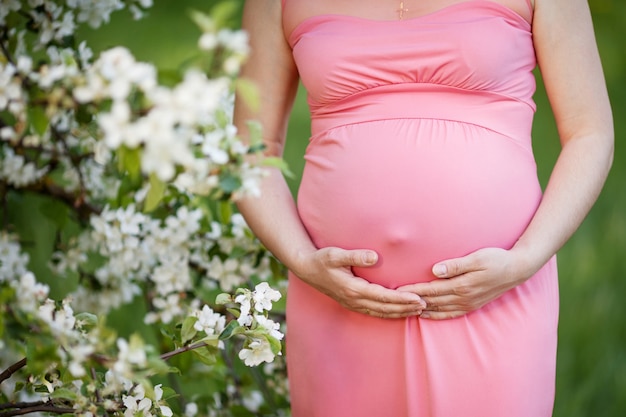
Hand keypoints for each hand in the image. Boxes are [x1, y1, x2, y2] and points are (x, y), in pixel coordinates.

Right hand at [294, 247, 425, 318]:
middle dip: (406, 308)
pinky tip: (399, 312)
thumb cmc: (321, 259)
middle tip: (426, 306)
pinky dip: (389, 313)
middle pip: (385, 308)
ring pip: (381, 313)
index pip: (383, 297)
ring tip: (417, 311)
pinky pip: (374, 312)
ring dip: (399, 313)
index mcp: (353, 289)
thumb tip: (375, 257)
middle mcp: (354, 300)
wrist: (306, 269)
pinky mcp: (352, 303)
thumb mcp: (336, 254)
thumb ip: (355, 255)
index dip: (402, 299)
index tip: (418, 298)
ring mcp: (353, 304)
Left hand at [397, 248, 530, 319]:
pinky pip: (450, 314)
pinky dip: (436, 315)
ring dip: (421, 310)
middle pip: (431, 301)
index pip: (431, 290)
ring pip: (439, 310)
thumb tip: (435, 270)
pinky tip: (425, 315)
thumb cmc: (496, 259)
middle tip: (393, 302)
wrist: (517, 269)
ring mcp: (468, 304)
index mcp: (462, 286)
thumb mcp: (477, 258)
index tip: (396, 291)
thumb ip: (455, 265)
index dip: (413, 291)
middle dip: (412, 302)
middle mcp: (463, 298)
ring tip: (403, 310)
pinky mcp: (472, 305)